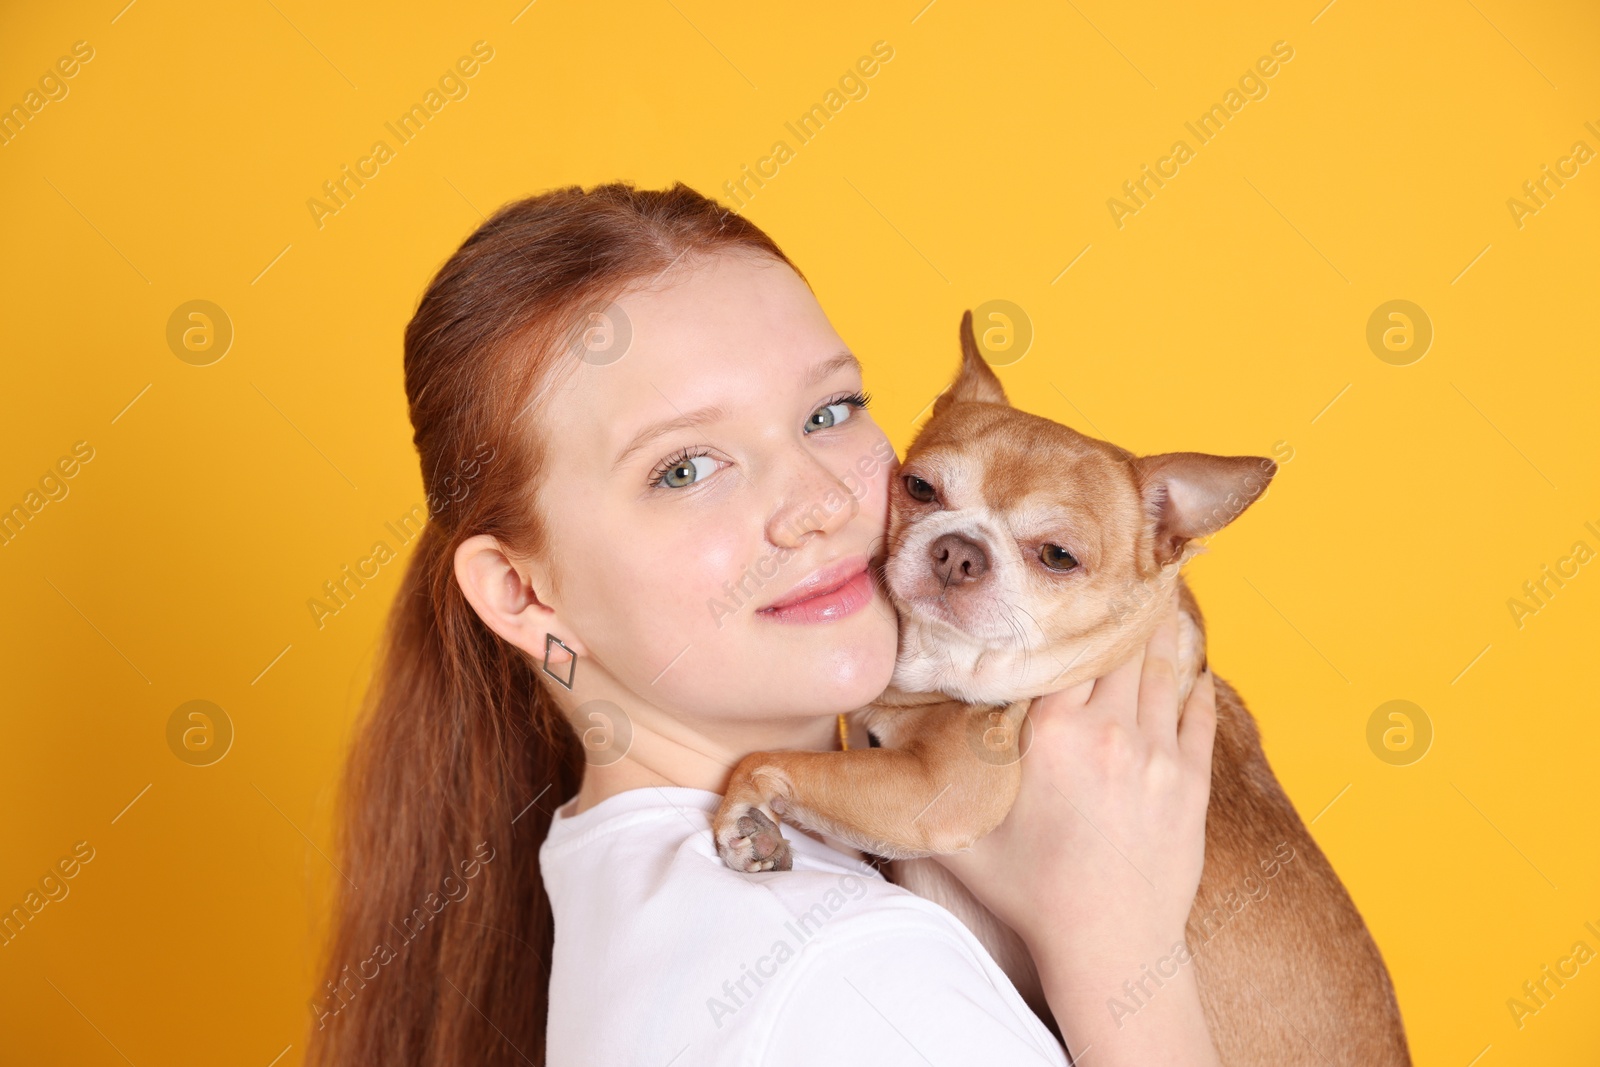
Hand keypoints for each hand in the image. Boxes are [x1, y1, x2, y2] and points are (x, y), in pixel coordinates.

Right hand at [931, 593, 1218, 1060]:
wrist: (1110, 948)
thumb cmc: (1029, 893)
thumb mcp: (962, 833)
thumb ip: (920, 779)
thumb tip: (871, 736)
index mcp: (1050, 733)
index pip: (1064, 645)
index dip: (1069, 608)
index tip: (1067, 576)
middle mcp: (1107, 731)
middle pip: (1118, 644)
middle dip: (1118, 603)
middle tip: (1118, 563)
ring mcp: (1158, 754)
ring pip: (1162, 667)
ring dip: (1160, 628)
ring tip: (1158, 590)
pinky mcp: (1192, 780)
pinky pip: (1197, 709)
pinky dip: (1191, 678)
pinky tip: (1189, 659)